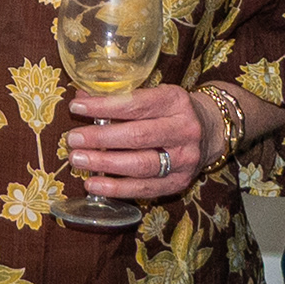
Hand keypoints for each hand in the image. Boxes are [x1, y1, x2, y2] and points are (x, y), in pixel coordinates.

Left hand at [61, 81, 219, 204]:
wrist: (211, 130)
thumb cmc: (172, 110)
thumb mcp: (154, 94)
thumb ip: (121, 97)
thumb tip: (81, 97)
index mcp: (175, 101)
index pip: (136, 104)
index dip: (104, 107)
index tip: (77, 106)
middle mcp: (184, 130)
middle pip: (138, 136)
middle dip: (100, 139)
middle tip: (73, 139)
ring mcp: (184, 159)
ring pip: (141, 165)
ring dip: (104, 165)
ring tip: (78, 160)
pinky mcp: (180, 182)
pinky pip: (145, 189)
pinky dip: (116, 189)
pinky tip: (94, 185)